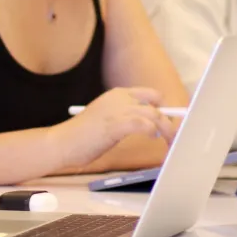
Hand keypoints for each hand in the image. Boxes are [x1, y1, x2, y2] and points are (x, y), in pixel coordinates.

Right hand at [55, 87, 176, 169]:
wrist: (62, 142)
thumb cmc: (84, 136)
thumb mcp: (108, 120)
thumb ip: (127, 119)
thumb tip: (153, 127)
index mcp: (117, 94)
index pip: (151, 95)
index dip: (164, 108)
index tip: (170, 123)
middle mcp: (119, 98)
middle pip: (157, 103)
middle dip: (170, 120)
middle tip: (175, 136)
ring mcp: (117, 110)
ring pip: (154, 114)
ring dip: (166, 129)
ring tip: (169, 142)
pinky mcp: (114, 124)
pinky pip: (143, 124)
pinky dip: (152, 131)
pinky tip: (152, 138)